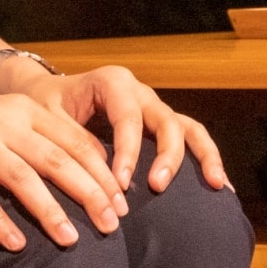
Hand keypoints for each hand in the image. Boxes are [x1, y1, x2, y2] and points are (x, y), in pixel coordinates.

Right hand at [0, 87, 127, 251]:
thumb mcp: (3, 120)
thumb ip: (42, 137)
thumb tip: (93, 173)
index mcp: (23, 109)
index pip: (76, 142)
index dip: (104, 174)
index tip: (123, 206)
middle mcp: (2, 121)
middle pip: (57, 160)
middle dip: (90, 195)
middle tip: (112, 226)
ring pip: (22, 178)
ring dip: (51, 212)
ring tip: (72, 241)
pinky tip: (16, 244)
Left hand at [9, 63, 230, 194]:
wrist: (46, 96)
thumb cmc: (45, 104)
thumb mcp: (48, 116)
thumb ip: (72, 138)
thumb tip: (104, 171)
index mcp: (112, 81)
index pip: (128, 118)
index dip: (128, 152)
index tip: (120, 184)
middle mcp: (139, 91)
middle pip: (166, 120)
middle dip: (167, 155)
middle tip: (157, 186)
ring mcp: (153, 107)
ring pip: (187, 127)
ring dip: (201, 156)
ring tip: (216, 185)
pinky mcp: (160, 124)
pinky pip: (191, 137)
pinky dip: (207, 158)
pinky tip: (222, 186)